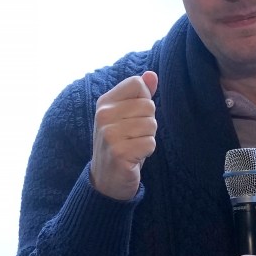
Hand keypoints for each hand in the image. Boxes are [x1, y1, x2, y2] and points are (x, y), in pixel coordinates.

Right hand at [89, 71, 157, 200]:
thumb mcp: (126, 116)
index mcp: (104, 102)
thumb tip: (152, 74)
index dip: (144, 100)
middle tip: (133, 136)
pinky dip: (147, 152)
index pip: (137, 84)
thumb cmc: (121, 144)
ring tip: (132, 146)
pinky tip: (134, 157)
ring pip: (151, 124)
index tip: (133, 116)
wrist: (106, 180)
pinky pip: (150, 143)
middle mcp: (103, 115)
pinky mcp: (119, 152)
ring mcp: (109, 134)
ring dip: (147, 138)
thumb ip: (139, 94)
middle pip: (148, 105)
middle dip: (148, 123)